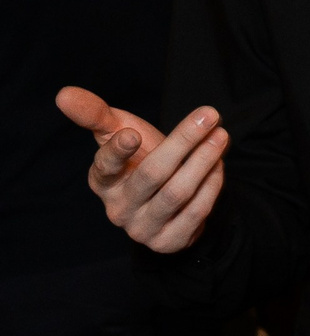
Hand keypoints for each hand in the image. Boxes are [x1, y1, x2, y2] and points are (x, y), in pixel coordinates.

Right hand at [56, 87, 226, 253]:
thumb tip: (63, 94)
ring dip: (203, 162)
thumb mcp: (117, 133)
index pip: (105, 166)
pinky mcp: (168, 242)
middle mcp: (118, 208)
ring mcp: (143, 228)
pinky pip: (195, 212)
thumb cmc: (139, 158)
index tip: (133, 134)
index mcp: (102, 181)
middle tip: (210, 115)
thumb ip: (94, 114)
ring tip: (221, 136)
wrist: (167, 199)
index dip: (118, 152)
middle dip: (183, 142)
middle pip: (152, 174)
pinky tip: (219, 165)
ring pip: (177, 194)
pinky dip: (211, 186)